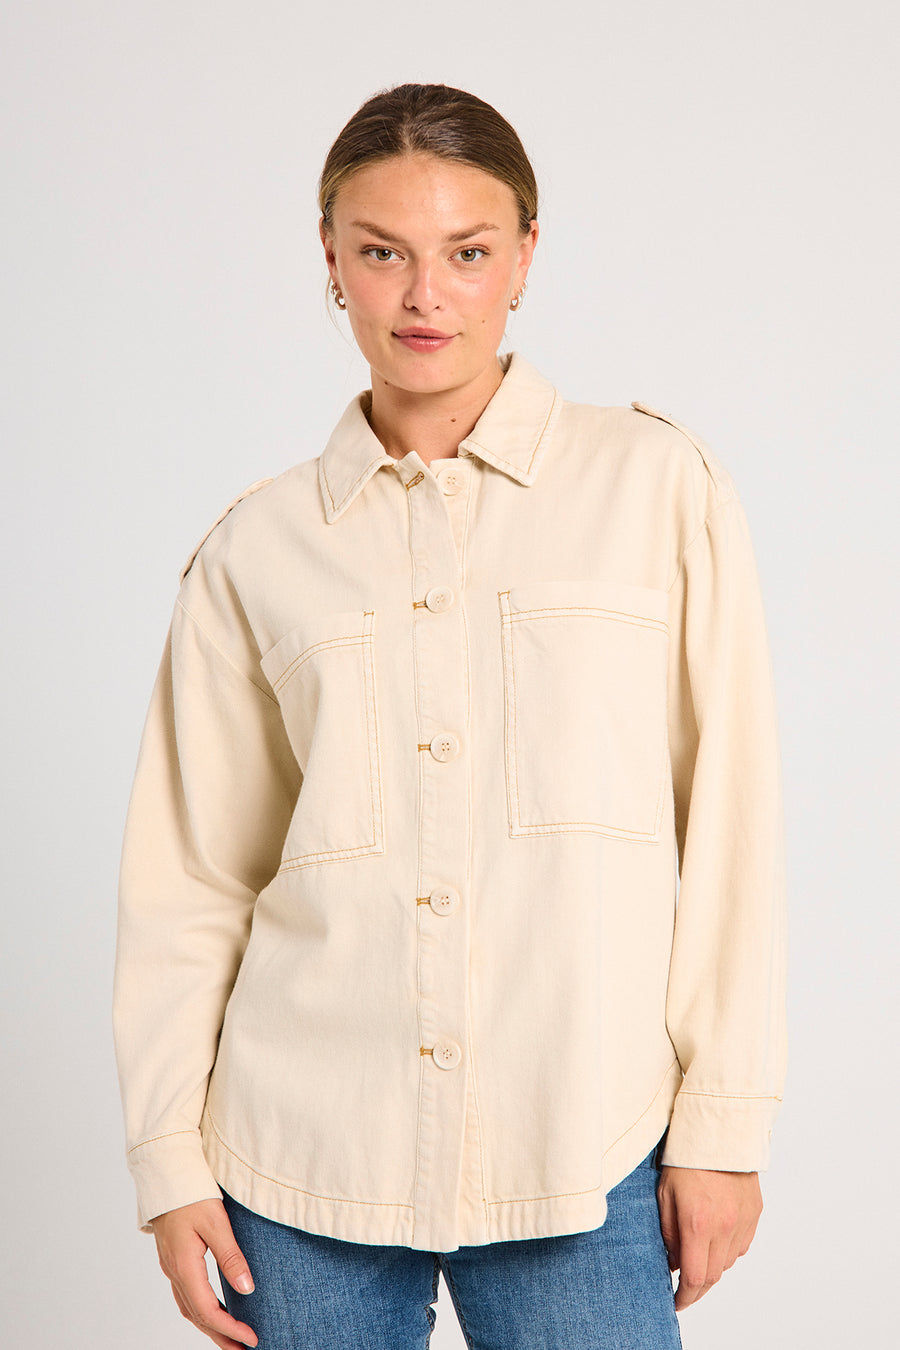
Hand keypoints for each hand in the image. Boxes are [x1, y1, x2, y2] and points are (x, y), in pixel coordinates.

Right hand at [150, 1198, 258, 1347]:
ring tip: (231, 1339)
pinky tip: (213, 1311)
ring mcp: (171, 1267)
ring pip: (189, 1308)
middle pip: (197, 1316)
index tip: (251, 1339)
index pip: (207, 1310)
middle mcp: (174, 1272)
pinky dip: (201, 1310)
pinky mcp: (173, 1260)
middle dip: (220, 1336)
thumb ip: (231, 1256)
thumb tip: (247, 1289)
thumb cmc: (192, 1194)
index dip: (229, 1328)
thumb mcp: (216, 1222)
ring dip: (210, 1326)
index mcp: (184, 1266)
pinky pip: (186, 1295)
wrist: (166, 1176)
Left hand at [656, 1166, 762, 1310]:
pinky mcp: (755, 1213)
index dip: (685, 1297)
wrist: (717, 1132)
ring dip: (712, 1267)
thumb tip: (674, 1264)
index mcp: (698, 1223)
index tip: (676, 1302)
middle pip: (714, 1275)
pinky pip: (741, 1245)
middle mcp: (724, 1226)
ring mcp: (743, 1221)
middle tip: (684, 1289)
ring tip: (697, 1257)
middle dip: (698, 1288)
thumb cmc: (684, 1160)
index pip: (695, 1278)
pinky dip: (727, 1251)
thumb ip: (669, 1234)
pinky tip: (715, 1239)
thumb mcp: (664, 1195)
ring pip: (728, 1262)